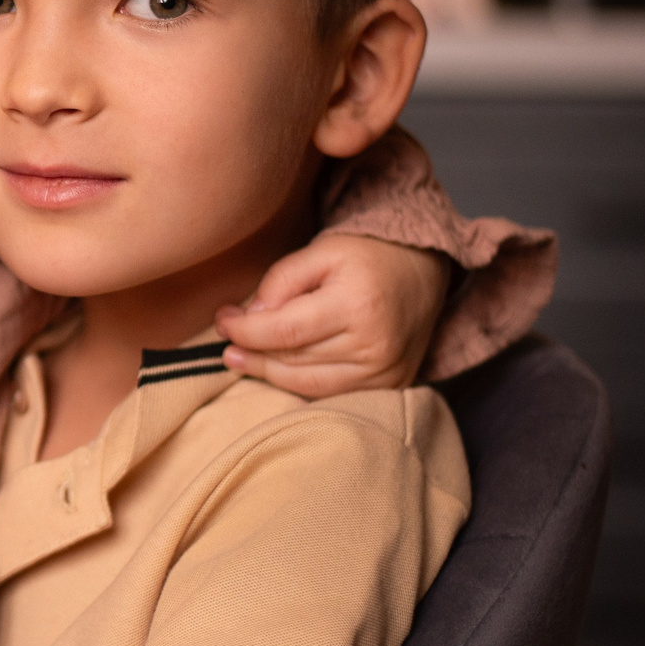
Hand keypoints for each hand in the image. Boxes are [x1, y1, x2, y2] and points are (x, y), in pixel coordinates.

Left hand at [217, 234, 448, 397]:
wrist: (421, 270)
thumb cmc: (366, 257)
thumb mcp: (321, 251)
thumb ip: (281, 280)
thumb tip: (250, 317)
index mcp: (358, 305)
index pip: (286, 331)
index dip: (246, 332)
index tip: (223, 323)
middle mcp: (375, 345)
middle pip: (294, 360)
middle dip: (252, 352)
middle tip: (226, 342)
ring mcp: (385, 371)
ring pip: (307, 384)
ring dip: (268, 373)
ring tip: (240, 358)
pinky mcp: (390, 386)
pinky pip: (330, 394)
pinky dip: (299, 385)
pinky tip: (277, 370)